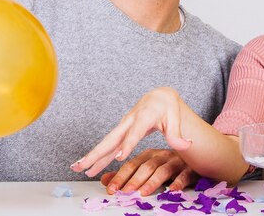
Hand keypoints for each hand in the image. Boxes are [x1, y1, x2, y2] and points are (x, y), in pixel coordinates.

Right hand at [70, 87, 191, 177]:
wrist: (159, 96)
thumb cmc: (168, 106)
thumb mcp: (176, 117)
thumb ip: (178, 134)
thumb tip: (186, 146)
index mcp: (144, 116)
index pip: (135, 132)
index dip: (128, 144)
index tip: (120, 158)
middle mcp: (130, 121)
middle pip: (112, 138)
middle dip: (97, 152)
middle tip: (84, 165)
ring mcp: (124, 126)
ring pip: (107, 143)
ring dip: (92, 155)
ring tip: (78, 168)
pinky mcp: (122, 132)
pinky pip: (109, 145)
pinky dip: (99, 155)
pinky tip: (90, 166)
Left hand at [100, 149, 197, 195]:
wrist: (196, 158)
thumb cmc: (169, 165)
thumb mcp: (148, 168)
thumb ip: (127, 175)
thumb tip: (105, 181)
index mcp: (150, 156)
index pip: (132, 165)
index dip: (121, 176)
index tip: (111, 188)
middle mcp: (161, 157)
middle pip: (146, 167)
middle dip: (134, 180)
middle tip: (125, 192)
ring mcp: (176, 162)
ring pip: (163, 170)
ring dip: (152, 182)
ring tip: (144, 192)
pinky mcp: (190, 168)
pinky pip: (184, 175)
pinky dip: (179, 182)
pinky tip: (173, 189)